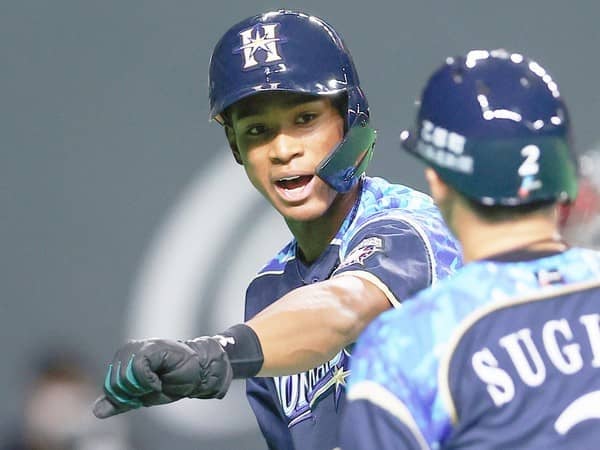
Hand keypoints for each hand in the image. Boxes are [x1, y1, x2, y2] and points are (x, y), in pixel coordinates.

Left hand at [93, 337, 232, 418]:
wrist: (198, 375)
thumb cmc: (172, 381)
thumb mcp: (142, 396)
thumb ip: (120, 401)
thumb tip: (96, 411)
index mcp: (124, 359)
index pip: (110, 384)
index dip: (126, 397)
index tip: (144, 394)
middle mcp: (130, 350)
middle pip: (116, 381)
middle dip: (134, 392)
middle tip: (153, 387)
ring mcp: (141, 347)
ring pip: (125, 375)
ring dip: (143, 387)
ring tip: (157, 382)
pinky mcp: (152, 348)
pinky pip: (138, 368)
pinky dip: (149, 380)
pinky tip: (160, 378)